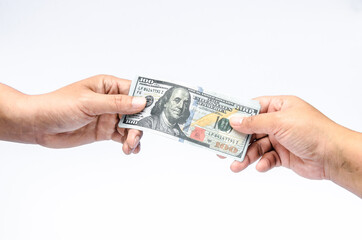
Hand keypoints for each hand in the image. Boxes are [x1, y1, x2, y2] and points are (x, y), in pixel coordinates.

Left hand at [0, 75, 145, 153]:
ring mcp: (108, 116)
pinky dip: (128, 143)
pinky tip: (130, 150)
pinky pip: (122, 137)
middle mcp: (111, 100)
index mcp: (108, 86)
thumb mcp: (89, 103)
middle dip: (139, 124)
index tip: (158, 111)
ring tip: (130, 147)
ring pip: (130, 126)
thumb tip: (142, 102)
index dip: (147, 100)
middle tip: (135, 137)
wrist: (38, 126)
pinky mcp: (104, 131)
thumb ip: (116, 104)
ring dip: (134, 137)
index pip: (134, 90)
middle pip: (136, 111)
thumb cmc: (58, 106)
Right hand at [228, 96, 361, 196]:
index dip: (237, 114)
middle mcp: (279, 122)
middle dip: (238, 140)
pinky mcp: (283, 155)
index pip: (253, 107)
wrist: (333, 156)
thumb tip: (234, 120)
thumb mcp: (279, 122)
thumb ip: (254, 122)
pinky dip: (262, 163)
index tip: (220, 121)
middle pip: (251, 129)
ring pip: (257, 147)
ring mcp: (281, 139)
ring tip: (236, 166)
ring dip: (247, 156)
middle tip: (222, 148)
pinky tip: (262, 166)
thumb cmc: (312, 131)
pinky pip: (267, 158)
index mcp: (279, 107)